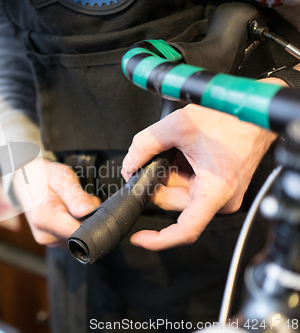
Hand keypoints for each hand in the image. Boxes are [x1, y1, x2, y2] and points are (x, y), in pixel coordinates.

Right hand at [13, 159, 100, 247]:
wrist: (25, 181)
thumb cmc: (44, 177)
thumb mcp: (62, 179)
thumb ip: (76, 197)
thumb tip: (88, 211)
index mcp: (44, 218)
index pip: (79, 233)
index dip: (91, 221)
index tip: (89, 206)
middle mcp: (45, 234)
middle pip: (80, 233)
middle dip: (86, 217)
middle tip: (78, 199)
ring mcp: (48, 240)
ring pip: (79, 235)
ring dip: (81, 219)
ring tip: (71, 203)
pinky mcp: (53, 241)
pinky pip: (73, 235)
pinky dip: (75, 223)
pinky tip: (68, 211)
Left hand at [121, 98, 278, 250]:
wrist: (253, 113)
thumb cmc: (230, 118)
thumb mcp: (177, 126)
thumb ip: (145, 145)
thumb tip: (129, 164)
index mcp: (216, 191)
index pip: (185, 231)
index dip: (158, 239)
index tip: (140, 238)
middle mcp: (221, 200)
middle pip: (173, 204)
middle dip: (159, 182)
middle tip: (161, 157)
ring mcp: (221, 196)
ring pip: (177, 194)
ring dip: (169, 174)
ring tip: (179, 149)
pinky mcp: (218, 189)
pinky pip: (188, 187)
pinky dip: (179, 171)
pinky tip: (184, 153)